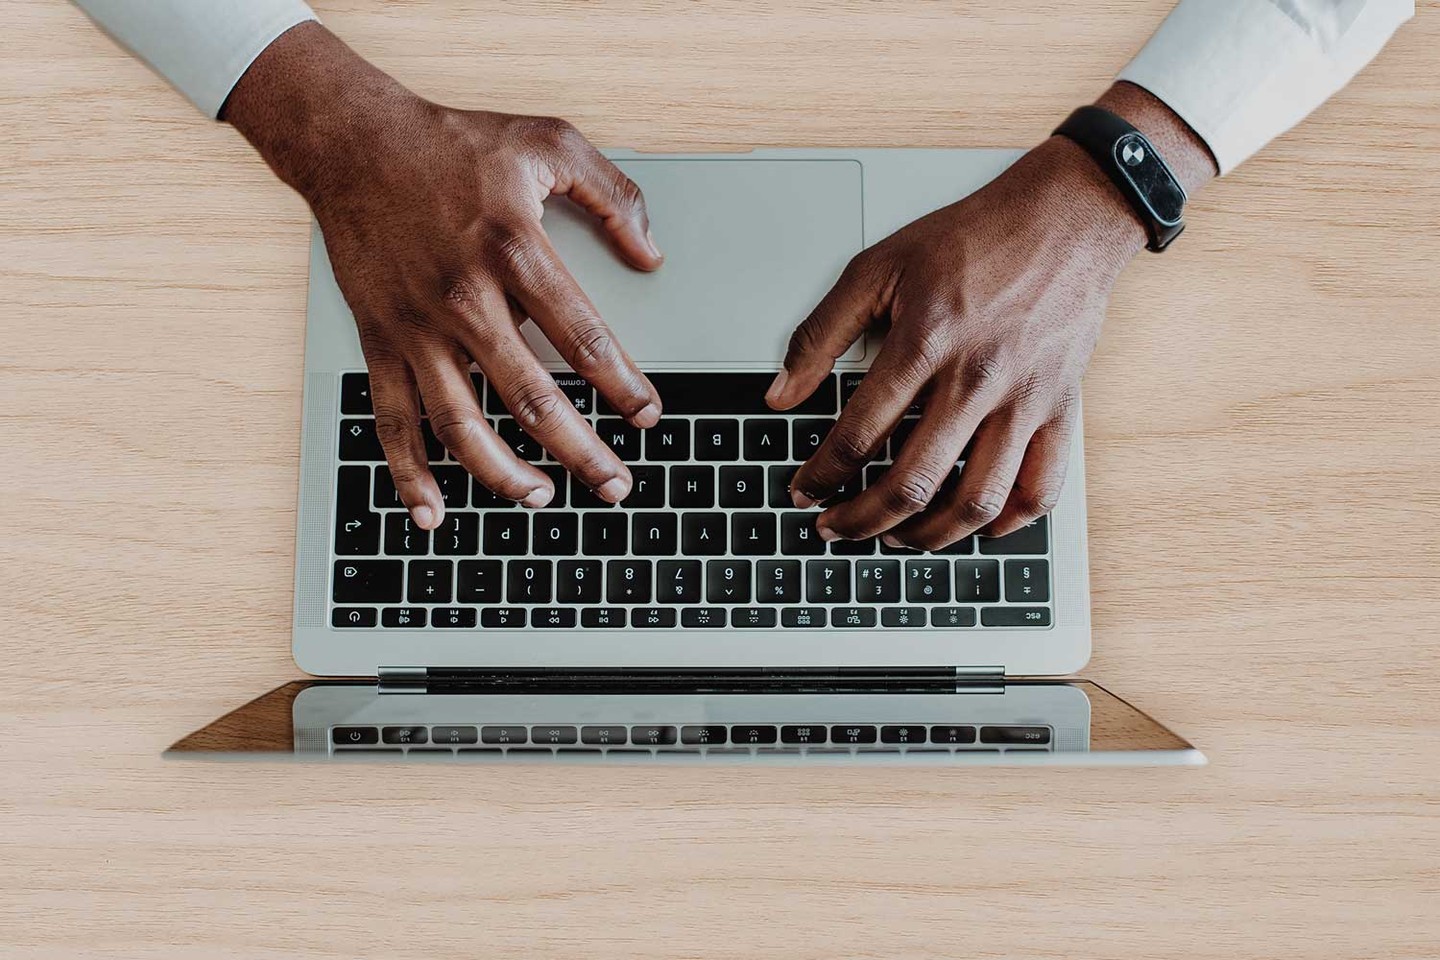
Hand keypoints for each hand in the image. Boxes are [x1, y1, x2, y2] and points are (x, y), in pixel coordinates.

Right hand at [225, 24, 662, 528]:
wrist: (353, 142)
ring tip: (542, 498)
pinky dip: (408, 472)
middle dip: (581, 451)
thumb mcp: (548, 141)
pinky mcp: (380, 341)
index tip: (649, 416)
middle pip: (531, 397)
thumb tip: (652, 254)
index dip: (623, 386)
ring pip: (461, 424)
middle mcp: (465, 298)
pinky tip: (433, 510)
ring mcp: (417, 327)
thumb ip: (612, 195)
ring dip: (503, 475)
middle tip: (615, 485)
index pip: (584, 338)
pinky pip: (392, 420)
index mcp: (514, 249)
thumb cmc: (453, 143)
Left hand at [767, 132, 1164, 548]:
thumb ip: (820, 333)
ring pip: (976, 501)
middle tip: (835, 528)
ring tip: (896, 537)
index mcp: (925, 342)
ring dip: (927, 536)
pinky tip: (975, 526)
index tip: (803, 491)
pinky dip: (1007, 522)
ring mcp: (1024, 401)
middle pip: (911, 482)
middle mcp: (977, 378)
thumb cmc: (971, 239)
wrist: (1065, 218)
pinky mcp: (1061, 410)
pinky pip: (1041, 489)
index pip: (858, 435)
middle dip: (860, 520)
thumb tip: (780, 393)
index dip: (820, 475)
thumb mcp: (877, 267)